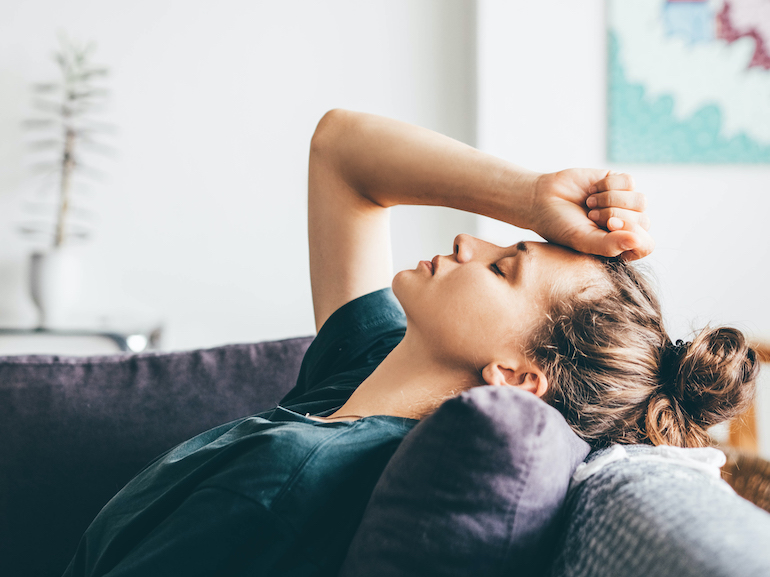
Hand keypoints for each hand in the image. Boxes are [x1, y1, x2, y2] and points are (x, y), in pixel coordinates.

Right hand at [527, 169, 652, 260]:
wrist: (542, 199)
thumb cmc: (560, 226)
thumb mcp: (583, 241)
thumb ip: (610, 245)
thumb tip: (638, 241)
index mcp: (619, 246)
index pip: (645, 245)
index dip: (631, 234)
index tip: (608, 226)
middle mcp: (626, 226)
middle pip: (643, 221)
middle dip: (614, 216)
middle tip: (591, 216)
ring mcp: (624, 204)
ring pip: (640, 201)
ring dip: (611, 200)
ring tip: (590, 204)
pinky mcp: (619, 183)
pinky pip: (629, 182)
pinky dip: (608, 185)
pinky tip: (592, 190)